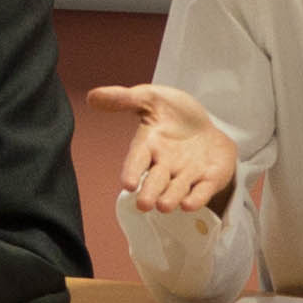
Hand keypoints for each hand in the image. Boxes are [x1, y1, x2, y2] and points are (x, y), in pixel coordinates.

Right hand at [83, 83, 239, 216]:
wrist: (207, 124)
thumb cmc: (174, 114)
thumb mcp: (151, 98)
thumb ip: (124, 99)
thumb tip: (93, 96)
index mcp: (148, 146)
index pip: (137, 160)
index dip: (132, 171)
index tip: (128, 183)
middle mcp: (165, 165)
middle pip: (156, 181)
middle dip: (150, 192)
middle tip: (143, 204)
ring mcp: (187, 174)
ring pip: (177, 190)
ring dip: (171, 198)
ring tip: (164, 206)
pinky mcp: (209, 179)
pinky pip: (202, 191)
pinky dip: (197, 198)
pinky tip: (190, 204)